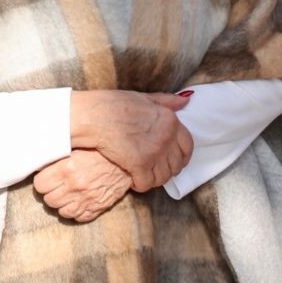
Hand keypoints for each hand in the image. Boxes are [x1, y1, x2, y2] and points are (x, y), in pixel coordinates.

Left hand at [34, 149, 131, 222]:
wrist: (128, 163)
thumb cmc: (102, 153)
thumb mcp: (78, 148)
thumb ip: (58, 156)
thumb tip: (41, 160)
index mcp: (67, 169)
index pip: (40, 184)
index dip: (43, 181)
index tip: (48, 178)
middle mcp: (75, 186)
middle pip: (49, 200)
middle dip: (51, 192)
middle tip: (58, 185)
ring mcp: (86, 200)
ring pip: (61, 212)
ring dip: (62, 204)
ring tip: (68, 194)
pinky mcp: (96, 209)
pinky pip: (77, 218)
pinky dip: (76, 211)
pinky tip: (79, 201)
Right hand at [70, 90, 194, 192]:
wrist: (93, 116)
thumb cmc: (114, 105)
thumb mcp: (144, 97)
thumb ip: (166, 101)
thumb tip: (186, 99)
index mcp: (170, 121)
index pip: (187, 146)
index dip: (182, 157)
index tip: (174, 161)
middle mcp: (166, 137)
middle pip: (176, 165)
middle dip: (167, 170)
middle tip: (155, 170)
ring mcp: (154, 152)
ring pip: (163, 177)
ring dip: (153, 179)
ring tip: (143, 175)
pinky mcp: (139, 165)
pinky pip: (146, 184)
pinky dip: (139, 185)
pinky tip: (132, 179)